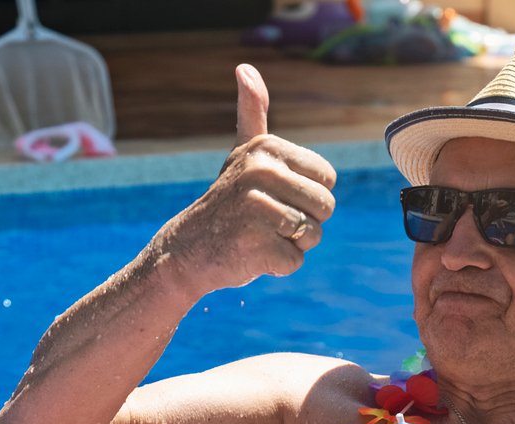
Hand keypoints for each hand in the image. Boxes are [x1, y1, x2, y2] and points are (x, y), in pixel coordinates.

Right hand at [154, 64, 336, 294]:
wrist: (188, 249)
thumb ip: (252, 113)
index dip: (308, 195)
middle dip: (305, 222)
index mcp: (267, 149)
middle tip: (269, 221)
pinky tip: (253, 255)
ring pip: (313, 234)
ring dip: (292, 244)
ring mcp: (258, 210)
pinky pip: (295, 261)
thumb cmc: (227, 200)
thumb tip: (245, 67)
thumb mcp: (241, 153)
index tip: (276, 196)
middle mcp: (262, 173)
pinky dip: (278, 265)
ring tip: (261, 236)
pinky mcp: (256, 246)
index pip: (327, 179)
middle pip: (325, 207)